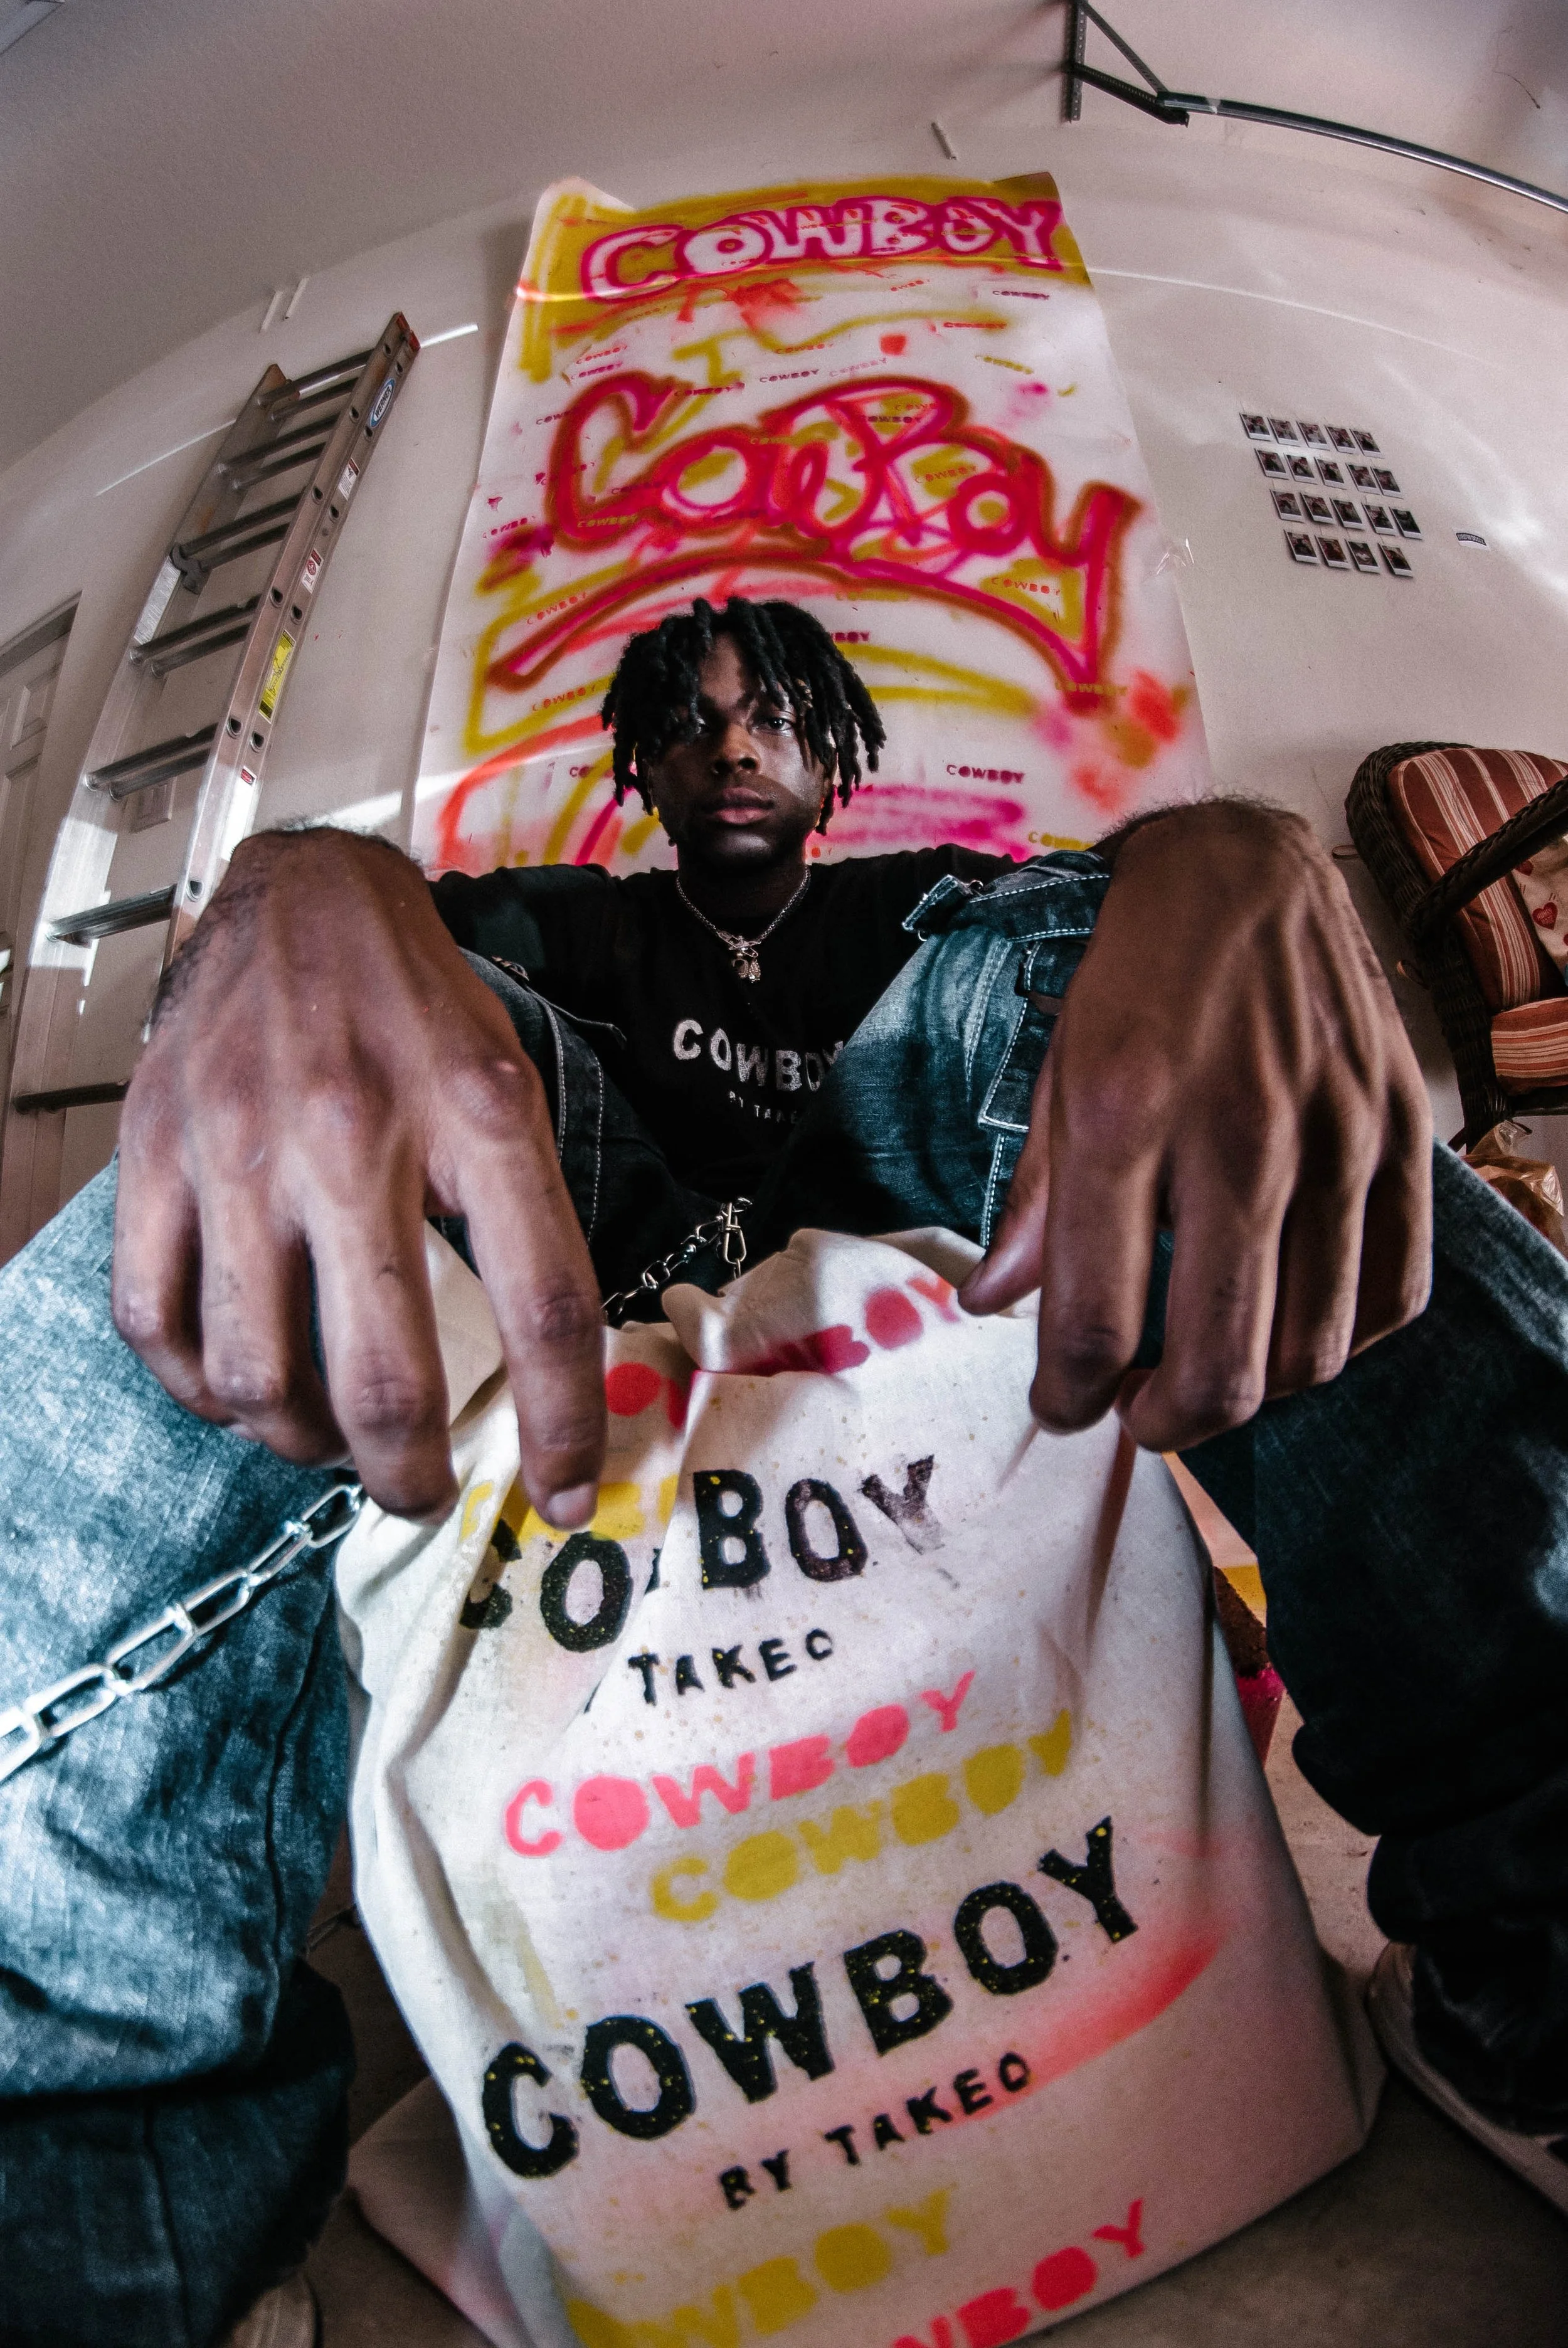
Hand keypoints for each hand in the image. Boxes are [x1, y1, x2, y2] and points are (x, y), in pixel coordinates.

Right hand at [112, 830, 605, 1520]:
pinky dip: (202, 1391)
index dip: (566, 1428)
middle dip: (413, 1478)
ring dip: (305, 1446)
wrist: (298, 896)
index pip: (544, 1309)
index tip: (568, 1495)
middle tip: (425, 1489)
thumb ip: (530, 1222)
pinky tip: (244, 1388)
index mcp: (477, 1114)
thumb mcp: (510, 1089)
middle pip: (384, 1383)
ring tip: (336, 1439)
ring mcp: (238, 1150)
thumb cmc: (414, 1009)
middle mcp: (352, 1135)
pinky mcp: (153, 1156)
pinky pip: (157, 1325)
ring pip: (257, 1378)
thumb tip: (543, 1380)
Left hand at [959, 802, 1432, 1451]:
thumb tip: (992, 1304)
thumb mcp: (1055, 1072)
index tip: (1062, 1404)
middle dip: (1166, 1423)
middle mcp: (1238, 1131)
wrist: (1243, 870)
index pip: (1097, 1319)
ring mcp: (1334, 1134)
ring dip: (1251, 1393)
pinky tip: (1287, 1322)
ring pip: (1310, 1350)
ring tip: (1205, 1370)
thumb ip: (1030, 1201)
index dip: (1070, 1396)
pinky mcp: (1398, 1132)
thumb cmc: (1138, 976)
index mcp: (1123, 1112)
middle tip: (1136, 1412)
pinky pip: (1392, 1293)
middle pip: (1220, 1365)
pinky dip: (1339, 1340)